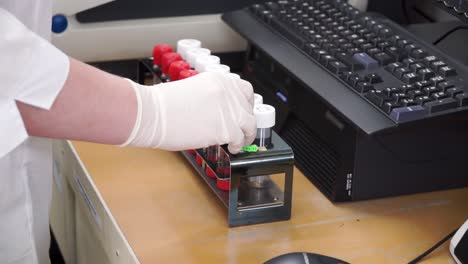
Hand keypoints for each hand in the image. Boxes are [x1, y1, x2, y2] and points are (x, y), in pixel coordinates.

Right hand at [122, 72, 256, 152]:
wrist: (151, 114)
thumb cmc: (161, 105)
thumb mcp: (191, 91)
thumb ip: (209, 98)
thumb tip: (217, 112)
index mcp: (217, 80)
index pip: (244, 90)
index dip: (245, 104)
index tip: (243, 112)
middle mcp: (227, 92)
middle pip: (248, 108)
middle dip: (246, 121)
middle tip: (243, 130)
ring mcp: (228, 110)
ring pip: (249, 124)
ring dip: (247, 135)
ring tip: (240, 143)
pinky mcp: (225, 129)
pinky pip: (240, 139)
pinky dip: (238, 146)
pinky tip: (231, 148)